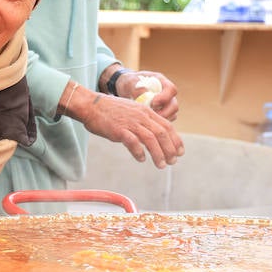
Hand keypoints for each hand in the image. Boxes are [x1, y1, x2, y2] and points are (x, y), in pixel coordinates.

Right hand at [66, 83, 183, 167]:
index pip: (167, 126)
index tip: (180, 152)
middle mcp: (141, 116)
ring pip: (150, 139)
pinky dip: (139, 152)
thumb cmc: (111, 111)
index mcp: (146, 112)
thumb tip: (154, 137)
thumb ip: (144, 122)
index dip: (176, 140)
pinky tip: (141, 159)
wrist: (92, 106)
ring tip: (161, 165)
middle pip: (162, 134)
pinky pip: (133, 142)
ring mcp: (130, 123)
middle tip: (172, 162)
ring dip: (158, 154)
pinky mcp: (119, 130)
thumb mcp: (133, 112)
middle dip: (170, 149)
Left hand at [110, 69, 179, 120]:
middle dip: (165, 113)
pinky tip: (147, 125)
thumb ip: (137, 88)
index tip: (153, 103)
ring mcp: (166, 105)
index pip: (171, 89)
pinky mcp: (163, 113)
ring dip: (161, 120)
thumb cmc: (130, 83)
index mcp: (162, 82)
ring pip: (171, 115)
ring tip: (148, 121)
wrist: (128, 89)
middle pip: (174, 105)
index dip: (165, 97)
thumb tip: (144, 95)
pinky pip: (165, 121)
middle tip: (152, 116)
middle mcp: (167, 94)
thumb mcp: (131, 82)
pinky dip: (158, 124)